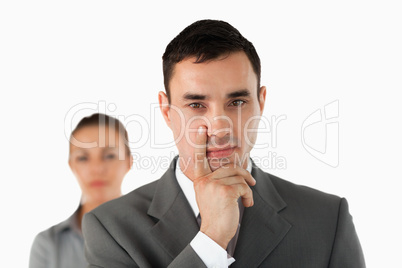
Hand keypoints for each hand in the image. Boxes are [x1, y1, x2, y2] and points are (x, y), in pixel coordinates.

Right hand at [193, 126, 255, 249]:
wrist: (214, 232)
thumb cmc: (216, 213)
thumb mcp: (211, 194)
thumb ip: (216, 180)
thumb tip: (234, 169)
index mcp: (200, 179)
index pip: (199, 158)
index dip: (200, 142)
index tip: (201, 128)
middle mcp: (204, 180)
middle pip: (230, 167)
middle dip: (244, 174)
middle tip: (251, 184)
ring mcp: (213, 185)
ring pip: (239, 177)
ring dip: (247, 189)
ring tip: (246, 200)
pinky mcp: (225, 191)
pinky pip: (243, 187)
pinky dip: (249, 196)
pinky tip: (247, 204)